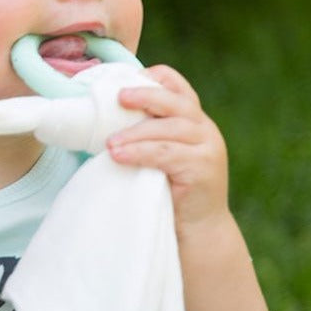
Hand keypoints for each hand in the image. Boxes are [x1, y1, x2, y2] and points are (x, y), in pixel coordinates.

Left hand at [105, 64, 228, 230]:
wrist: (199, 231)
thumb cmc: (171, 192)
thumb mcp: (160, 158)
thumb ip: (146, 137)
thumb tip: (102, 122)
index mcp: (193, 120)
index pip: (178, 87)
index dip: (156, 78)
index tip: (127, 81)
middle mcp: (204, 128)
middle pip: (175, 102)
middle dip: (145, 96)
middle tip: (118, 98)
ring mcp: (208, 147)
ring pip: (169, 128)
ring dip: (135, 133)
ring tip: (109, 143)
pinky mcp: (203, 167)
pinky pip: (166, 154)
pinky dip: (140, 152)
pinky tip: (119, 156)